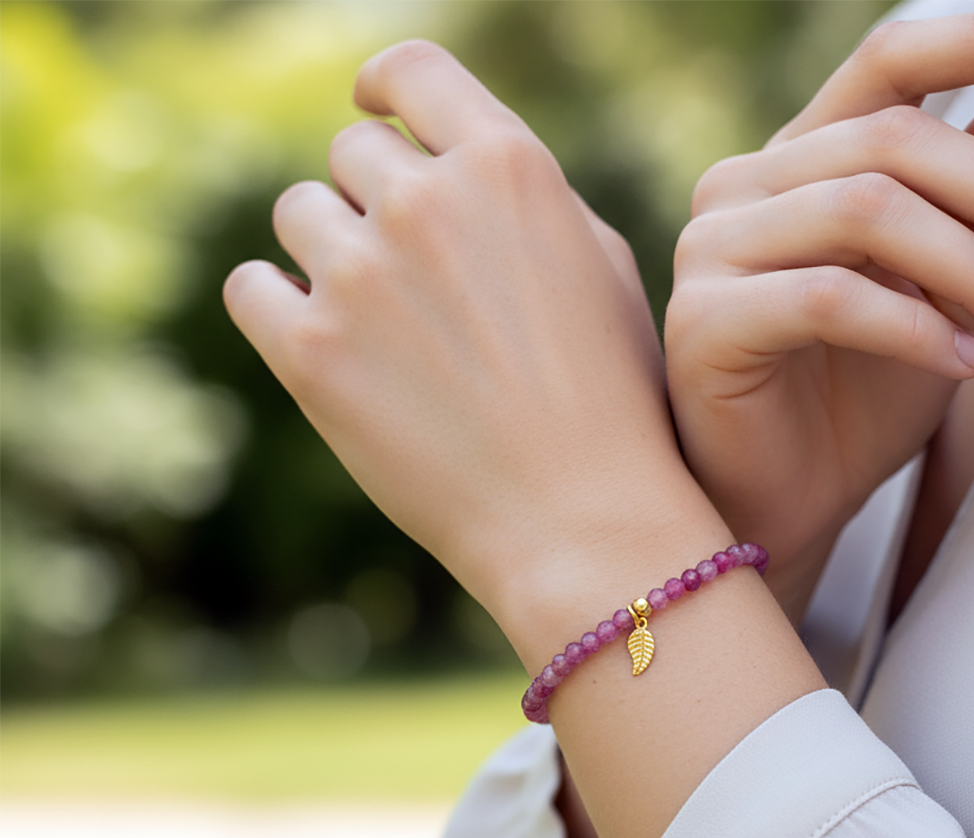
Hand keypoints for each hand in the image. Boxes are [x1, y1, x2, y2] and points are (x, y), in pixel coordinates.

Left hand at [224, 42, 704, 666]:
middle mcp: (428, 204)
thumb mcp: (603, 271)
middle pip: (353, 154)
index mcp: (509, 168)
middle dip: (377, 201)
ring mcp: (362, 277)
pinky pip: (252, 288)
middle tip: (416, 280)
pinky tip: (324, 344)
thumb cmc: (612, 403)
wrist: (582, 522)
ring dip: (333, 255)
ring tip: (386, 328)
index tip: (375, 112)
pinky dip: (279, 308)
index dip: (385, 88)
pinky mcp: (311, 353)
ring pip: (301, 215)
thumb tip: (446, 164)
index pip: (413, 71)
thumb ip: (521, 198)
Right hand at [665, 11, 973, 619]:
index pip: (882, 70)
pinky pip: (829, 297)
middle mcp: (740, 188)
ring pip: (865, 211)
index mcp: (794, 166)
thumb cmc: (850, 408)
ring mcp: (711, 250)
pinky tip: (966, 363)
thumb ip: (965, 214)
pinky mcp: (704, 321)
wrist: (785, 506)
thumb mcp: (935, 301)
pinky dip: (913, 326)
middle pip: (891, 142)